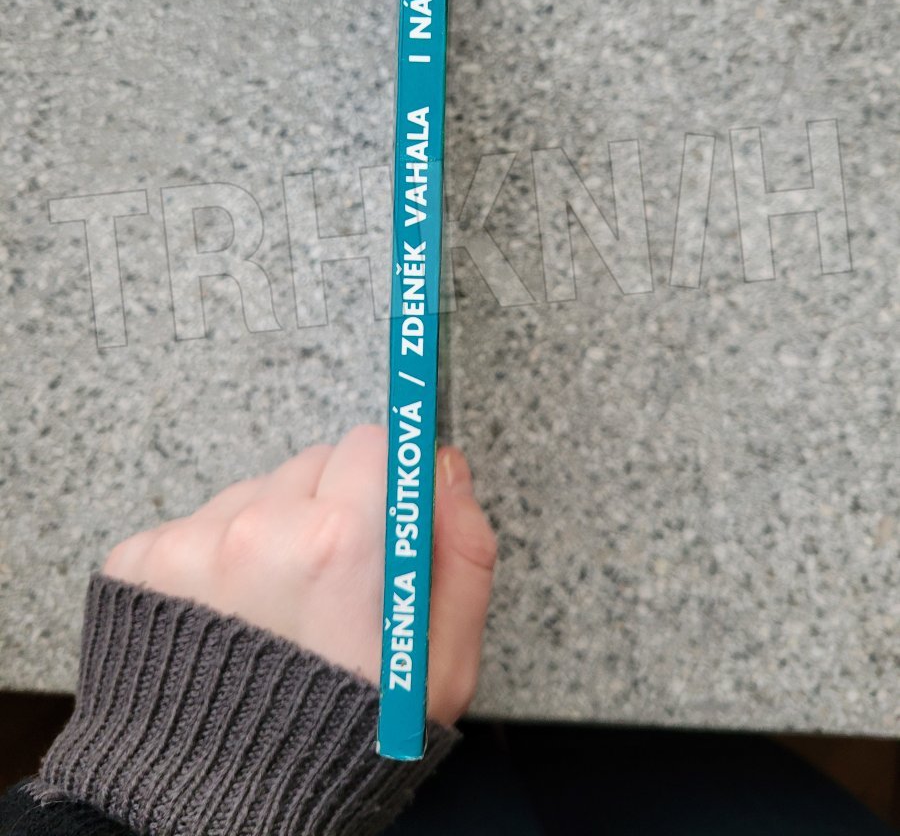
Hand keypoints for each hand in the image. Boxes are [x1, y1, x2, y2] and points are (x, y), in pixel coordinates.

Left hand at [102, 425, 496, 726]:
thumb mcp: (438, 671)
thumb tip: (444, 469)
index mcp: (341, 542)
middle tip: (330, 590)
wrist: (214, 815)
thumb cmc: (334, 749)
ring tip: (272, 616)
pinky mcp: (141, 559)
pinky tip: (226, 624)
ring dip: (270, 534)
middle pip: (312, 465)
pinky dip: (214, 561)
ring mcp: (192, 542)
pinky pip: (197, 524)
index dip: (385, 487)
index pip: (373, 444)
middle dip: (330, 509)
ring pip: (255, 494)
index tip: (380, 516)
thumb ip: (462, 555)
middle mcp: (260, 528)